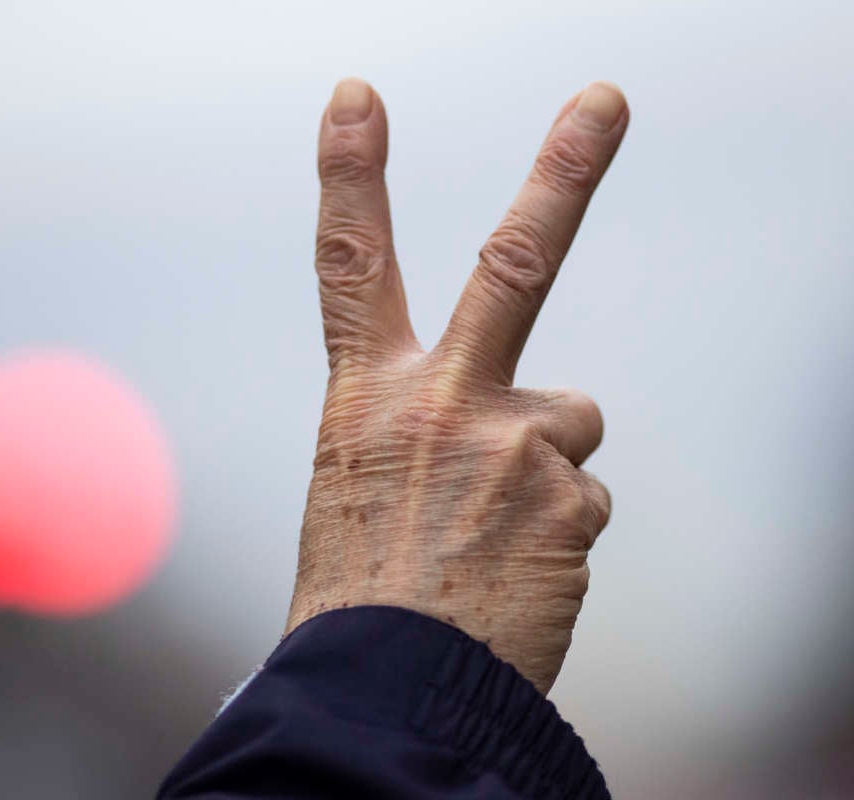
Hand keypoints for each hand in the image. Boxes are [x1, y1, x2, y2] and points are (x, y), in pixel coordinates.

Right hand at [286, 78, 628, 694]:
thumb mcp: (358, 485)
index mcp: (365, 400)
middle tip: (605, 101)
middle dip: (563, 173)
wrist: (390, 690)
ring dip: (544, 467)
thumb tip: (525, 416)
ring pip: (567, 421)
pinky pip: (581, 495)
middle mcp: (441, 405)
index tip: (356, 99)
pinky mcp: (571, 499)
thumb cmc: (362, 591)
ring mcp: (514, 447)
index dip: (351, 175)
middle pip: (511, 265)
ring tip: (493, 538)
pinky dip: (557, 528)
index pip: (349, 267)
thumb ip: (427, 427)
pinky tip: (515, 575)